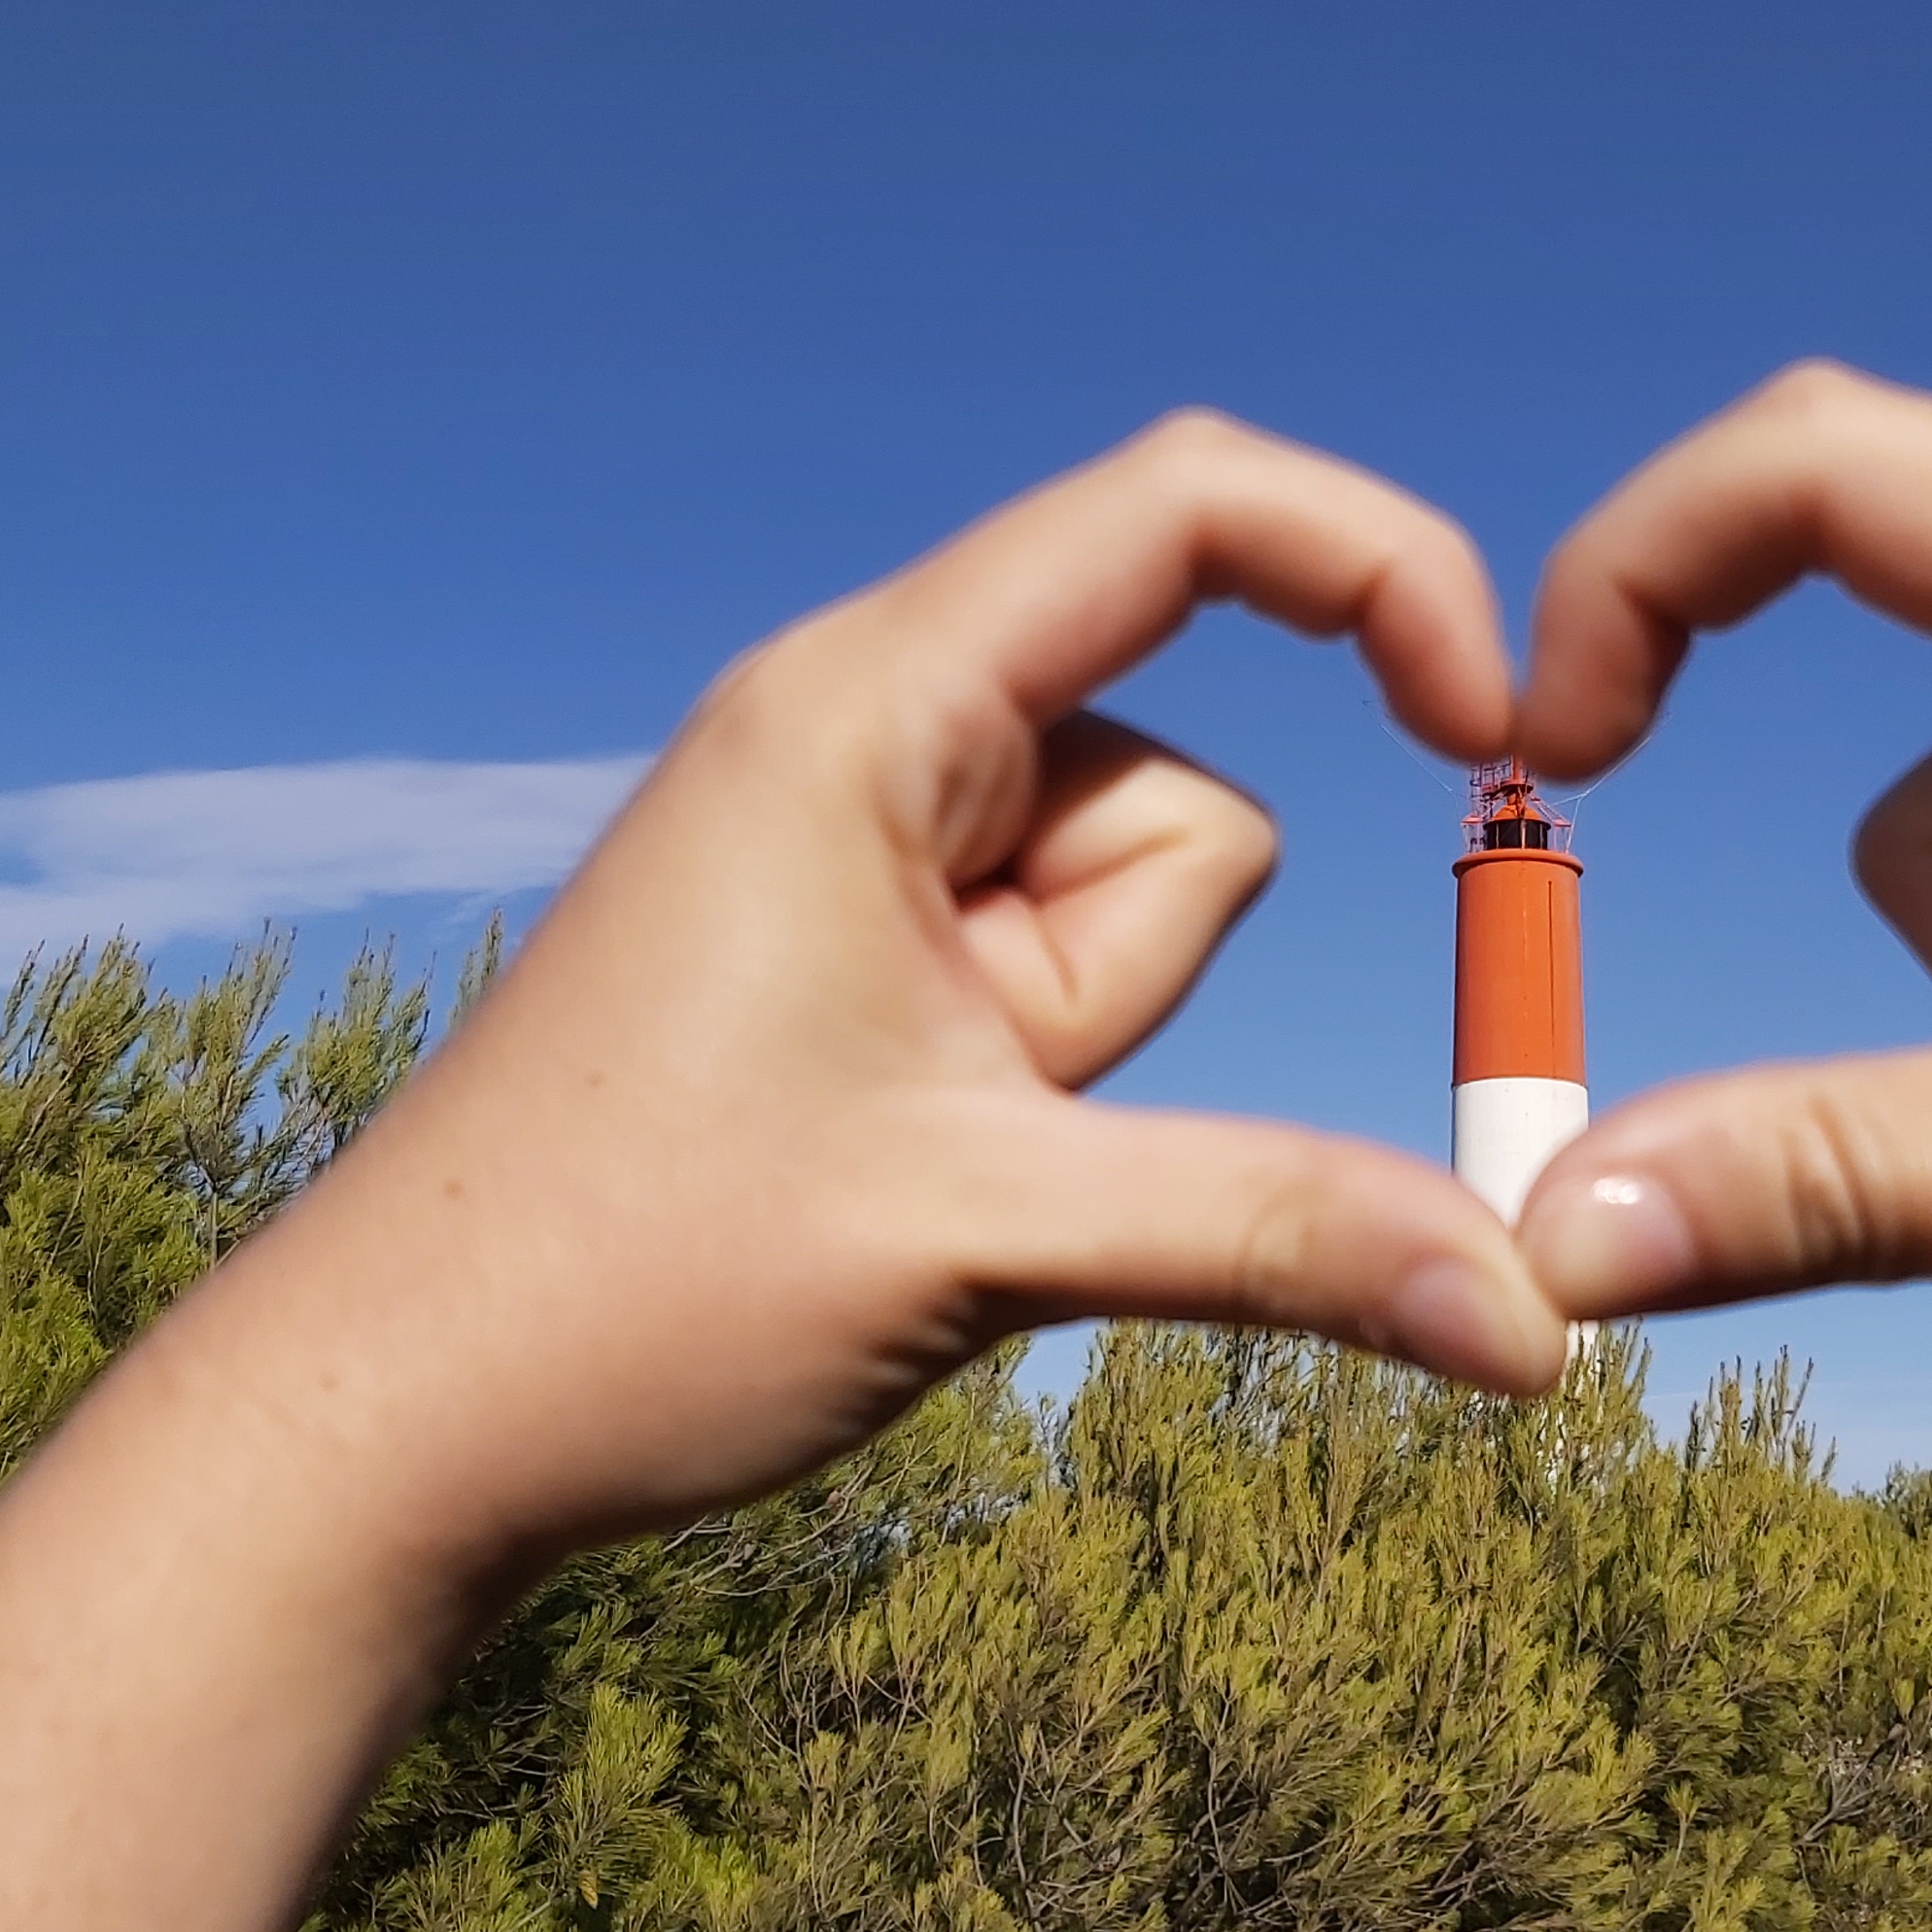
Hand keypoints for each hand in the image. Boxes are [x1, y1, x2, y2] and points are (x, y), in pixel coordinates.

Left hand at [229, 411, 1569, 1576]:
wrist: (392, 1423)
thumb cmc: (624, 1288)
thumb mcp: (991, 1235)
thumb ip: (1284, 1236)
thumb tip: (1538, 1320)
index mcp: (865, 704)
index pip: (1182, 509)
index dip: (1375, 566)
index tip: (1493, 723)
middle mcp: (859, 734)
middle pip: (1172, 776)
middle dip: (1130, 971)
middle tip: (956, 1103)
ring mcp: (851, 847)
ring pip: (1121, 898)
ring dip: (1080, 1044)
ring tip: (898, 1150)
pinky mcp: (851, 951)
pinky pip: (1046, 975)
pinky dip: (1038, 1078)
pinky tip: (882, 1170)